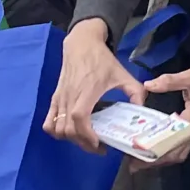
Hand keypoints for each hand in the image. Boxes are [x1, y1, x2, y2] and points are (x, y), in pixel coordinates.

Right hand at [44, 21, 142, 146]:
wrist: (81, 44)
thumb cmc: (101, 59)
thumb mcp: (123, 73)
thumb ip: (135, 91)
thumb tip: (141, 109)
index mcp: (87, 91)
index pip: (79, 118)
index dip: (86, 135)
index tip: (99, 143)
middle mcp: (70, 96)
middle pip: (67, 129)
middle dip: (82, 143)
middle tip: (98, 145)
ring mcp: (60, 98)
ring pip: (57, 128)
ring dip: (70, 139)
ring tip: (85, 139)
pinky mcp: (54, 98)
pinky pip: (48, 122)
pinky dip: (56, 132)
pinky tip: (69, 132)